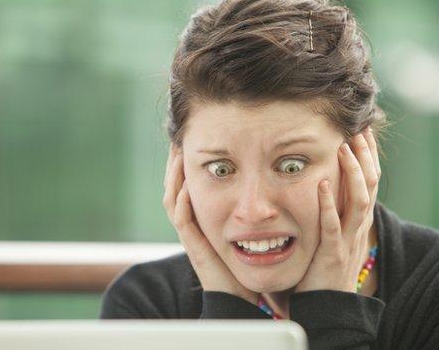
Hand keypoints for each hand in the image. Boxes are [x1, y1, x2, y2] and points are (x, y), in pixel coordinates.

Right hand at [162, 144, 259, 305]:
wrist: (241, 298)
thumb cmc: (248, 264)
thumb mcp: (246, 229)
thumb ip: (250, 209)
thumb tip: (265, 185)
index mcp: (203, 219)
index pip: (187, 185)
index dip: (186, 164)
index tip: (191, 141)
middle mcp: (194, 225)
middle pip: (174, 188)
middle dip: (175, 164)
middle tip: (178, 140)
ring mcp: (192, 236)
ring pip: (172, 202)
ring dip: (174, 178)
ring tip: (178, 156)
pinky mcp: (196, 248)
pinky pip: (183, 223)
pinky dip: (182, 205)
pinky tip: (186, 187)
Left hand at [294, 127, 380, 293]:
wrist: (326, 307)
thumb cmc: (324, 269)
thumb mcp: (334, 235)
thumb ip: (335, 212)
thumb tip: (328, 185)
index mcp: (358, 221)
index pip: (369, 182)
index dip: (369, 156)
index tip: (364, 131)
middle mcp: (358, 228)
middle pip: (370, 186)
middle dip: (365, 157)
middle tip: (359, 130)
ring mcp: (348, 241)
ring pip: (358, 202)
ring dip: (352, 174)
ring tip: (344, 149)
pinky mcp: (332, 254)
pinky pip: (332, 226)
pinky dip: (327, 204)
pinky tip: (321, 184)